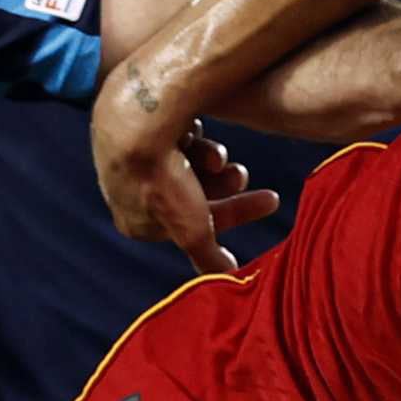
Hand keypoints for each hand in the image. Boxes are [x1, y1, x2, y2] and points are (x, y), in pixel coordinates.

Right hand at [94, 71, 256, 271]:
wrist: (137, 124)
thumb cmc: (163, 184)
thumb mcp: (192, 230)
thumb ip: (208, 256)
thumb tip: (230, 276)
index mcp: (136, 223)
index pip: (193, 223)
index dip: (234, 213)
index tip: (270, 200)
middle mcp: (130, 192)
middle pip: (194, 191)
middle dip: (227, 183)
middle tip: (244, 174)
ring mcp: (135, 158)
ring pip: (189, 161)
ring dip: (213, 159)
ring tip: (219, 155)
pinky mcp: (140, 127)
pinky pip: (178, 134)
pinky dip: (194, 136)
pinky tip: (194, 129)